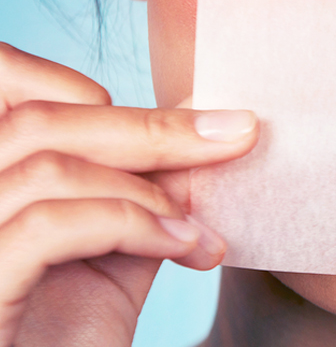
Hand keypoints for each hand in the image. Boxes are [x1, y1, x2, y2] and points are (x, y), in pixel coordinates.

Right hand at [0, 44, 258, 346]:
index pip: (14, 88)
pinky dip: (134, 224)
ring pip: (48, 163)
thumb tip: (198, 124)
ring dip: (149, 189)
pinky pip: (52, 223)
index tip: (169, 123)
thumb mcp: (113, 247)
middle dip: (155, 127)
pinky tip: (183, 248)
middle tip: (239, 134)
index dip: (86, 92)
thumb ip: (139, 186)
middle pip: (42, 121)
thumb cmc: (70, 335)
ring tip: (199, 228)